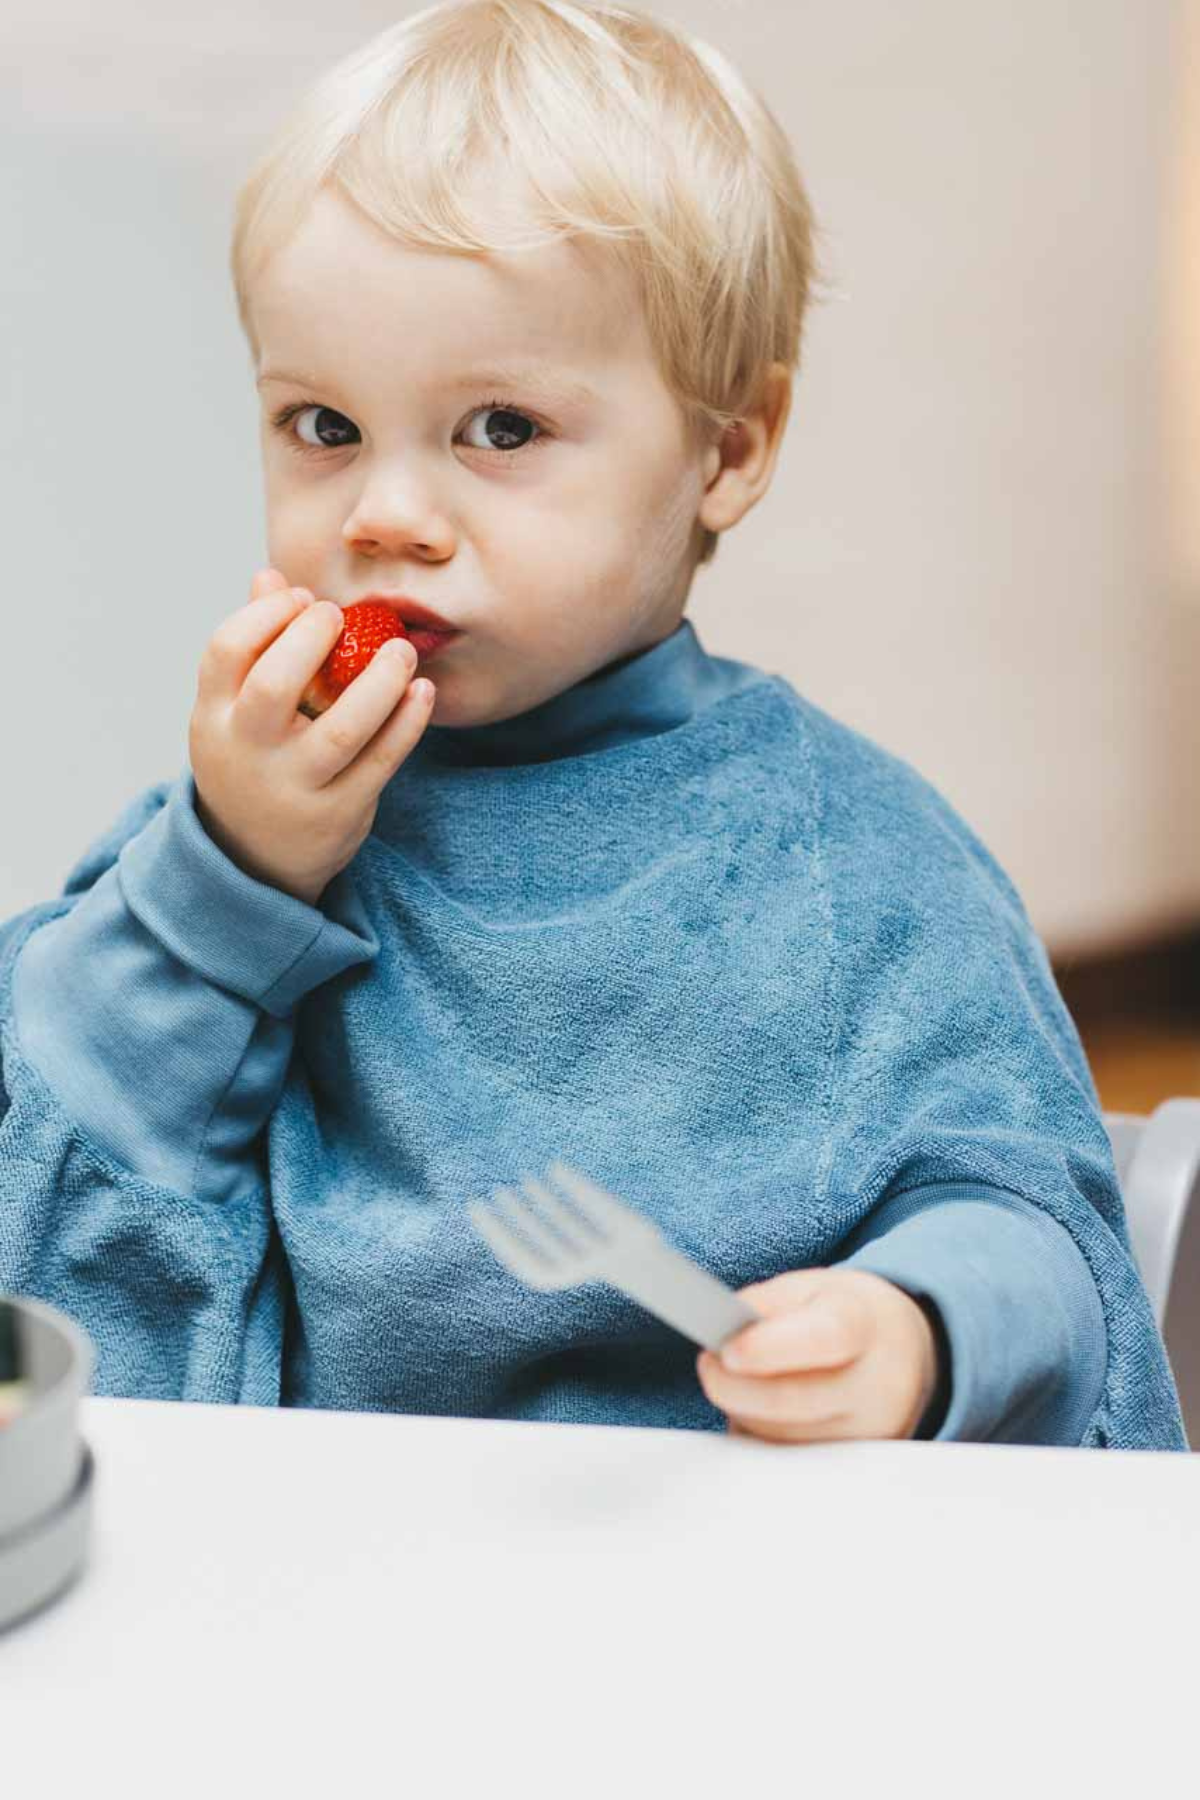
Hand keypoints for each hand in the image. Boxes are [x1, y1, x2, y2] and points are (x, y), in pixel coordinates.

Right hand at [188, 568, 435, 905]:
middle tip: (342, 615)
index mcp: (213, 716)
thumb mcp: (234, 712)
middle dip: (312, 637)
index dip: (265, 613)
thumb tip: (270, 576)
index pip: (225, 650)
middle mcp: (246, 752)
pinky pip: (380, 761)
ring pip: (341, 729)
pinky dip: (407, 723)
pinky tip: (423, 691)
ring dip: (379, 681)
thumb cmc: (253, 760)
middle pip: (274, 684)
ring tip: (402, 649)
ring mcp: (292, 786)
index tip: (302, 599)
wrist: (255, 860)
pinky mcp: (337, 812)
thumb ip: (254, 647)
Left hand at [696, 1268, 940, 1442]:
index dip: (768, 1348)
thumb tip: (722, 1333)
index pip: (822, 1339)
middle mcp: (876, 1385)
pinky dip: (762, 1433)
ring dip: (745, 1411)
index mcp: (864, 1326)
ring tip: (742, 1378)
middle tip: (710, 1363)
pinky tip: (764, 1408)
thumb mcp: (812, 1288)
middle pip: (792, 1401)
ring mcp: (867, 1433)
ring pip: (781, 1437)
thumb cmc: (847, 1317)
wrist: (902, 1353)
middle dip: (734, 1387)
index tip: (726, 1350)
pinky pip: (786, 1459)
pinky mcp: (850, 1467)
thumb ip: (765, 1304)